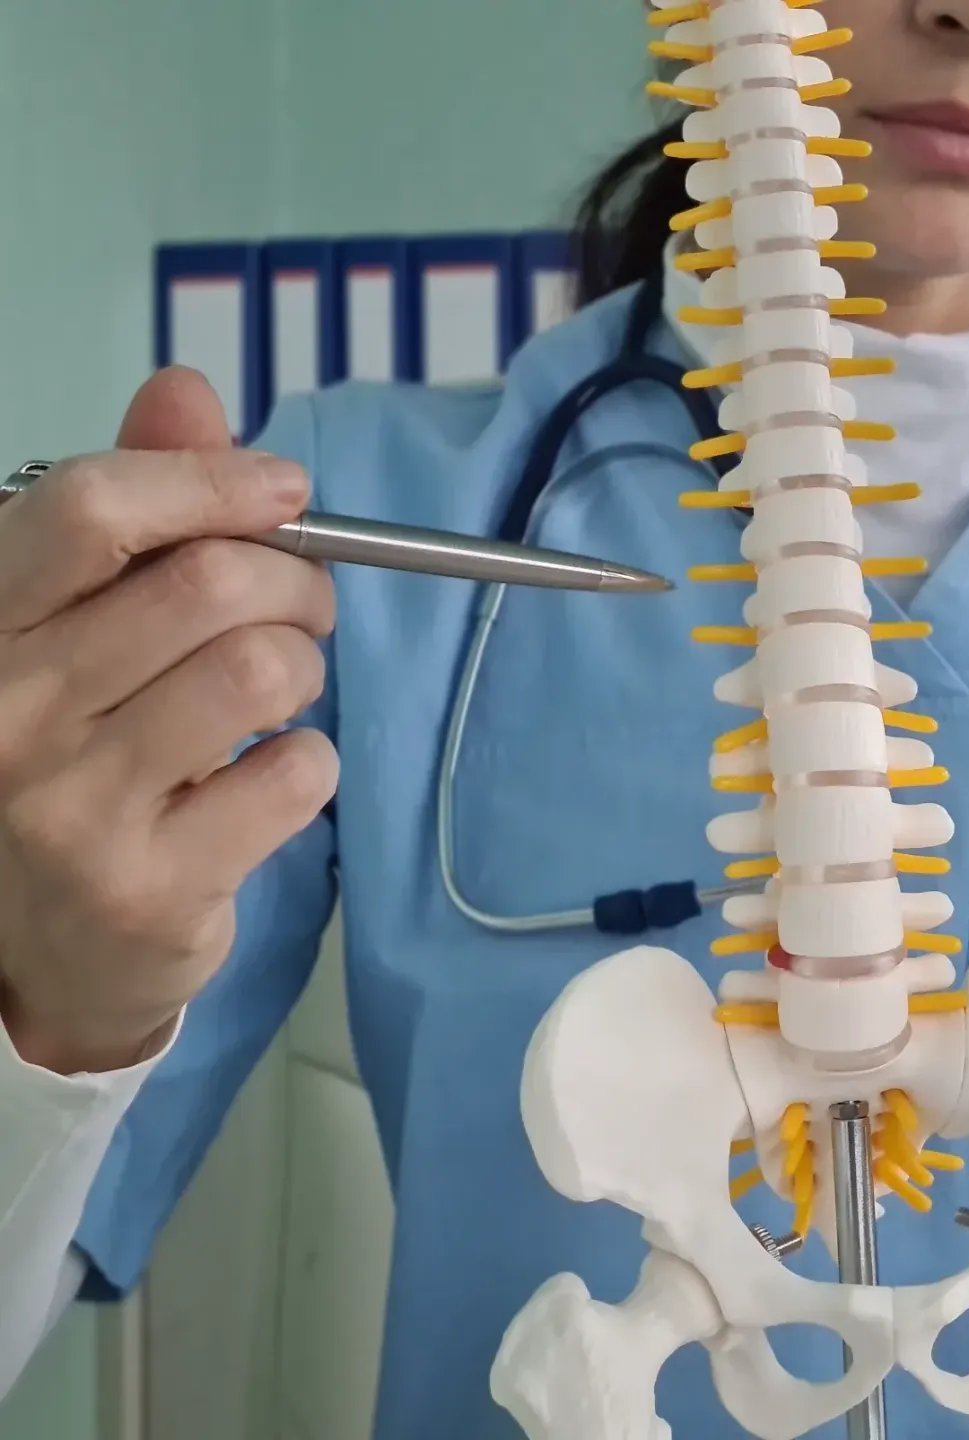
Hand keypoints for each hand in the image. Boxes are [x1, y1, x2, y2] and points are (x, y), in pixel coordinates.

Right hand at [0, 369, 337, 1076]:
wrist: (39, 948)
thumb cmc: (69, 753)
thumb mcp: (75, 622)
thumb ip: (129, 509)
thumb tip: (185, 390)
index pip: (89, 508)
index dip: (211, 481)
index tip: (284, 490)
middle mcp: (8, 709)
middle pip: (209, 586)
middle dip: (296, 582)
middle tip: (304, 609)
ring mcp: (71, 806)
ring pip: (262, 673)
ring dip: (303, 671)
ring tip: (277, 694)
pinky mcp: (148, 885)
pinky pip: (294, 773)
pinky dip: (310, 763)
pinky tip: (263, 780)